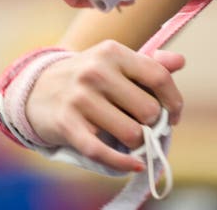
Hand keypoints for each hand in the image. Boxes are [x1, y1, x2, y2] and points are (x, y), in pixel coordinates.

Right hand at [26, 40, 184, 171]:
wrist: (36, 89)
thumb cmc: (87, 78)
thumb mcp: (114, 63)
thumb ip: (149, 63)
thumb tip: (180, 62)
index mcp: (112, 52)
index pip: (158, 76)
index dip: (173, 100)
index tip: (173, 114)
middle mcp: (95, 71)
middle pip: (148, 110)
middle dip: (152, 124)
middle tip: (143, 125)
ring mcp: (79, 98)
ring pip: (131, 134)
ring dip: (136, 143)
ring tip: (128, 137)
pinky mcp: (67, 124)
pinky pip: (103, 152)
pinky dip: (123, 163)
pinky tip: (133, 164)